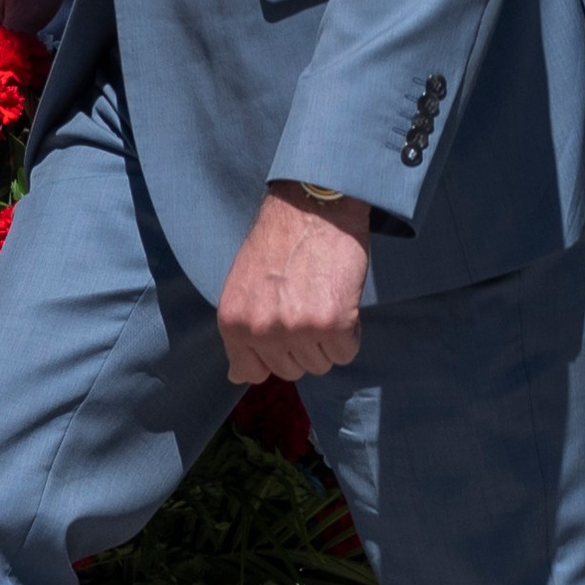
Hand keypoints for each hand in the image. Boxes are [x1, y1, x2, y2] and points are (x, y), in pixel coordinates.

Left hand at [217, 183, 369, 382]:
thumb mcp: (243, 288)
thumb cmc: (279, 244)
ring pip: (321, 364)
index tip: (283, 333)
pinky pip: (346, 352)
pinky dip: (350, 332)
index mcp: (233, 323)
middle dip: (303, 345)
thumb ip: (242, 332)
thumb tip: (236, 377)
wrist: (313, 207)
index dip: (273, 355)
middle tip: (306, 303)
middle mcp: (262, 330)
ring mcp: (297, 329)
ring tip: (322, 298)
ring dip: (328, 339)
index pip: (252, 373)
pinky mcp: (333, 324)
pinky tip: (341, 299)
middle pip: (291, 370)